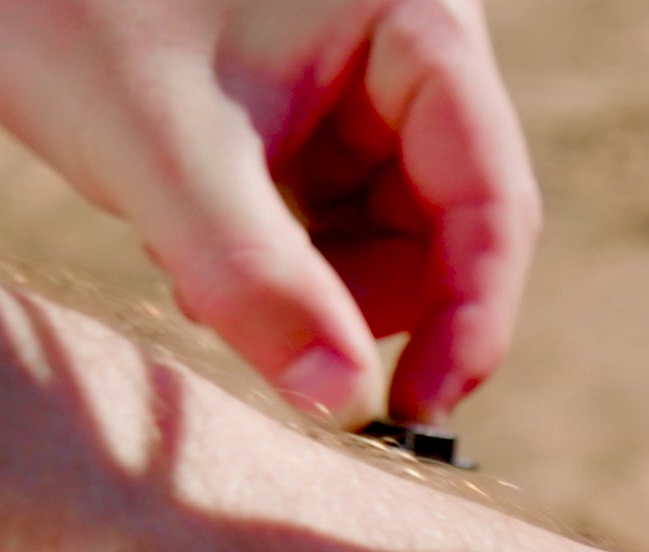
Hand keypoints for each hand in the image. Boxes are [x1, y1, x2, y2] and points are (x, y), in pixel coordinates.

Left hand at [0, 0, 537, 420]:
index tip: (413, 414)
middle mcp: (404, 38)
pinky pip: (329, 209)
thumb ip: (254, 278)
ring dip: (315, 287)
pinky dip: (277, 256)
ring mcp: (352, 67)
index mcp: (417, 19)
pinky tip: (193, 250)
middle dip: (367, 302)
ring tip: (201, 279)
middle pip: (447, 221)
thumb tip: (344, 403)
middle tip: (273, 348)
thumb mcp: (158, 146)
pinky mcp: (299, 94)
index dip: (470, 318)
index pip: (490, 196)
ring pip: (388, 227)